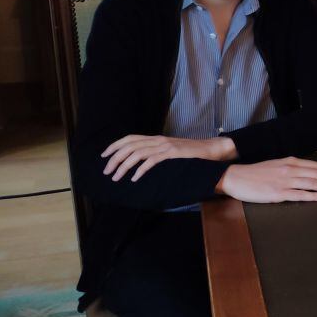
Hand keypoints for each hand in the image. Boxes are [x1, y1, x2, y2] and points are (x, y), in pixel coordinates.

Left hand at [102, 135, 236, 181]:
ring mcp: (165, 146)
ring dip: (123, 166)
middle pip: (129, 146)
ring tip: (116, 177)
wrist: (212, 149)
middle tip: (107, 172)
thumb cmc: (193, 153)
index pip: (130, 138)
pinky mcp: (172, 154)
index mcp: (156, 138)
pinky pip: (151, 161)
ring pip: (137, 154)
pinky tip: (134, 178)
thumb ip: (158, 152)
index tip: (104, 156)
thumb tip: (143, 161)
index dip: (115, 146)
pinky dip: (140, 170)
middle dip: (114, 159)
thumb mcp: (172, 150)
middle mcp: (158, 140)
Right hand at [216, 157, 316, 202]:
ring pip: (314, 183)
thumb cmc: (255, 173)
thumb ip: (292, 168)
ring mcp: (285, 181)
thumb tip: (307, 174)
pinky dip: (315, 195)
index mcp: (291, 161)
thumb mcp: (277, 165)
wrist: (235, 177)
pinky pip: (301, 194)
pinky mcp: (279, 193)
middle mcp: (290, 169)